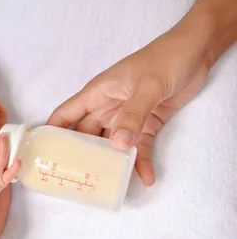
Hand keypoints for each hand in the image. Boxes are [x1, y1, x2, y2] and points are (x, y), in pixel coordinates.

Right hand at [47, 28, 210, 186]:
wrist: (197, 52)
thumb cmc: (164, 59)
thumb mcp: (146, 86)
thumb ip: (132, 115)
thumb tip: (117, 146)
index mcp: (96, 94)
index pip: (64, 115)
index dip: (50, 133)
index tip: (41, 155)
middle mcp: (106, 108)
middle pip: (85, 136)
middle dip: (79, 156)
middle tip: (72, 179)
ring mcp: (125, 118)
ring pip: (111, 146)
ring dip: (110, 164)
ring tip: (106, 186)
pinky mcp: (145, 125)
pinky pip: (139, 148)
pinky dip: (142, 162)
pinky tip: (146, 179)